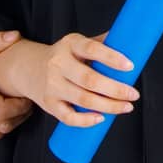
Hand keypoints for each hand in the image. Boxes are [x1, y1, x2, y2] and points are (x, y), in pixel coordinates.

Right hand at [12, 34, 137, 127]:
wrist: (29, 67)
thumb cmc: (64, 56)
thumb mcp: (79, 43)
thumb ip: (103, 43)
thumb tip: (132, 41)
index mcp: (70, 44)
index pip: (92, 49)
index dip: (112, 58)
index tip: (130, 66)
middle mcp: (58, 64)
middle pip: (90, 80)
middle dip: (115, 90)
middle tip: (133, 94)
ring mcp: (52, 85)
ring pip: (83, 100)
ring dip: (108, 106)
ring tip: (126, 107)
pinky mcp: (49, 104)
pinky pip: (68, 117)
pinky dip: (86, 121)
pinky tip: (102, 118)